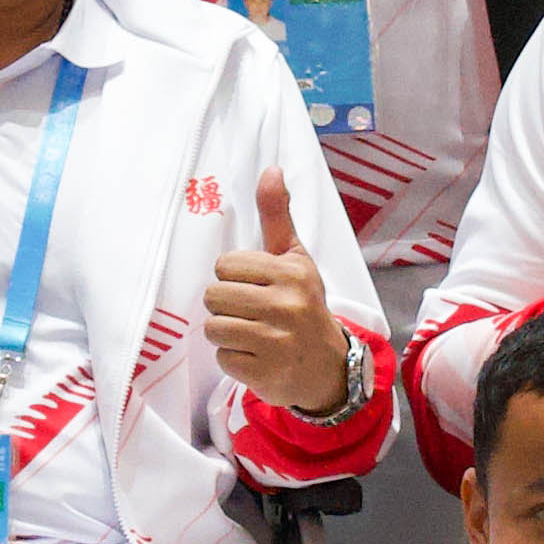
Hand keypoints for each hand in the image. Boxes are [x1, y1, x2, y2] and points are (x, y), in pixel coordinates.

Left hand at [206, 170, 355, 413]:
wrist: (329, 368)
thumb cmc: (305, 306)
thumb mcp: (296, 259)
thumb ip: (277, 216)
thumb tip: (271, 169)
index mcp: (292, 273)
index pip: (225, 265)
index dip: (234, 277)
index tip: (255, 287)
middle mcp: (287, 306)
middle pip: (214, 296)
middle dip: (226, 305)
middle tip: (252, 313)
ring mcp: (277, 343)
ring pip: (214, 327)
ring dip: (227, 333)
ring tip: (252, 334)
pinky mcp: (265, 374)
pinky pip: (224, 358)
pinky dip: (235, 359)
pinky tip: (257, 356)